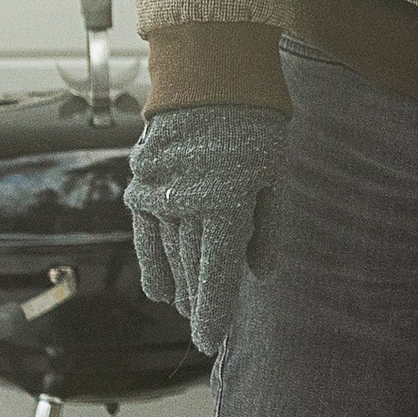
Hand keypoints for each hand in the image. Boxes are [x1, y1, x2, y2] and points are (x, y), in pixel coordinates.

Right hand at [125, 101, 291, 360]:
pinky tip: (159, 289)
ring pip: (168, 254)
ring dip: (179, 287)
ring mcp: (160, 195)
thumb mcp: (273, 174)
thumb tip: (260, 275)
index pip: (215, 273)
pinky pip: (145, 234)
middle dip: (199, 306)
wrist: (209, 74)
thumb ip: (266, 227)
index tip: (210, 342)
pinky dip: (152, 263)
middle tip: (204, 334)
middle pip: (191, 269)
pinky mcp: (143, 183)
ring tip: (187, 311)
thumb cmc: (254, 121)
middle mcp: (188, 205)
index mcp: (225, 205)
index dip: (213, 312)